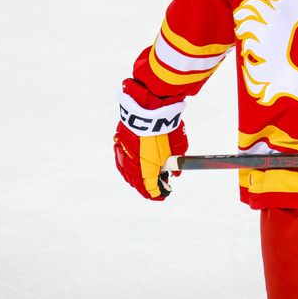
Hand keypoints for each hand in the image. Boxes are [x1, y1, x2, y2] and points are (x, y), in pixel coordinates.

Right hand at [113, 79, 187, 199]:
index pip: (150, 187)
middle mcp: (133, 162)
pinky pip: (120, 161)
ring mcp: (124, 152)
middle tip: (156, 189)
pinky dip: (126, 168)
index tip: (165, 194)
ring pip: (126, 172)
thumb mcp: (178, 144)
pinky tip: (131, 168)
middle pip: (137, 182)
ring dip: (135, 179)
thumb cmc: (165, 124)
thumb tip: (176, 173)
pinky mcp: (119, 141)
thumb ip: (177, 162)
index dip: (158, 193)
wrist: (149, 104)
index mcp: (147, 166)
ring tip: (144, 181)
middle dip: (146, 187)